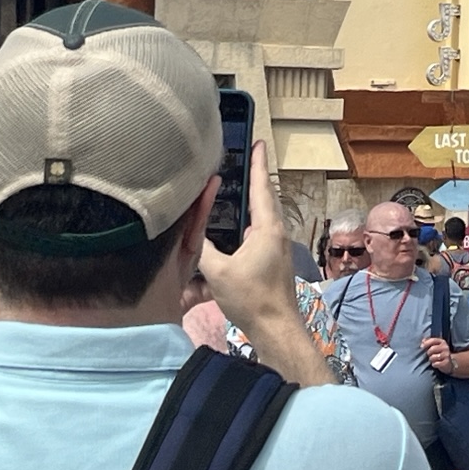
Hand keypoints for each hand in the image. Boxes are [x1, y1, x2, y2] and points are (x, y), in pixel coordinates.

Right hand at [199, 140, 296, 339]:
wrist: (275, 327)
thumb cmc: (251, 298)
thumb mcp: (218, 272)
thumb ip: (202, 249)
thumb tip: (191, 231)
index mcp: (267, 228)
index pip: (261, 187)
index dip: (258, 163)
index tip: (258, 142)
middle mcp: (276, 232)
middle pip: (265, 198)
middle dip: (254, 178)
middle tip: (244, 158)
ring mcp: (277, 246)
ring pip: (263, 216)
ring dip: (252, 200)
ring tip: (237, 187)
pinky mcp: (273, 259)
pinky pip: (261, 231)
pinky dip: (250, 220)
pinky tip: (237, 225)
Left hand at [420, 336, 453, 373]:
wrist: (449, 362)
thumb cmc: (439, 353)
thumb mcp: (435, 346)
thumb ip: (428, 342)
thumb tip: (422, 341)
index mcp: (442, 342)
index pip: (433, 340)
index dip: (426, 343)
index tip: (421, 347)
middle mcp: (445, 347)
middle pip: (432, 349)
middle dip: (428, 353)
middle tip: (429, 355)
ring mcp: (446, 355)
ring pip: (433, 357)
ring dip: (431, 359)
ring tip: (432, 360)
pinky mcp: (446, 362)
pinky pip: (436, 364)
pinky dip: (434, 364)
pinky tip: (435, 364)